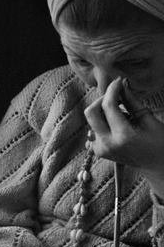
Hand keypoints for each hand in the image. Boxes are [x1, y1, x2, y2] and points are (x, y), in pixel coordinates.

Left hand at [85, 77, 163, 196]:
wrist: (157, 165)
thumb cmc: (159, 141)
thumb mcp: (148, 119)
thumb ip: (131, 101)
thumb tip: (121, 84)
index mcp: (123, 136)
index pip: (108, 106)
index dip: (112, 90)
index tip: (118, 81)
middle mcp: (107, 144)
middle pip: (91, 113)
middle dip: (101, 100)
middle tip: (116, 96)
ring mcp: (99, 149)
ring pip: (91, 120)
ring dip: (103, 112)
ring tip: (123, 114)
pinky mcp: (96, 151)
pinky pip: (93, 129)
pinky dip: (102, 122)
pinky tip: (117, 125)